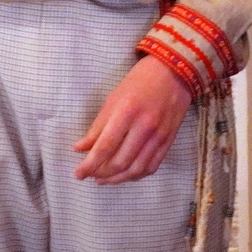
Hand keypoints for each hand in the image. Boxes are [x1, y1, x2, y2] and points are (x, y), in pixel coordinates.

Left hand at [73, 54, 193, 183]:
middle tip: (90, 175)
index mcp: (127, 112)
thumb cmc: (139, 81)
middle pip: (120, 162)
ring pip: (136, 170)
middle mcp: (145, 127)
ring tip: (104, 179)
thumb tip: (80, 149)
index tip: (78, 175)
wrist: (174, 73)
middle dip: (101, 173)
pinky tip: (125, 174)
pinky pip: (151, 166)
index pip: (105, 147)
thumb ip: (97, 127)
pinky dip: (136, 175)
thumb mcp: (113, 99)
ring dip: (117, 179)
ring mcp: (159, 136)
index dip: (89, 165)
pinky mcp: (169, 141)